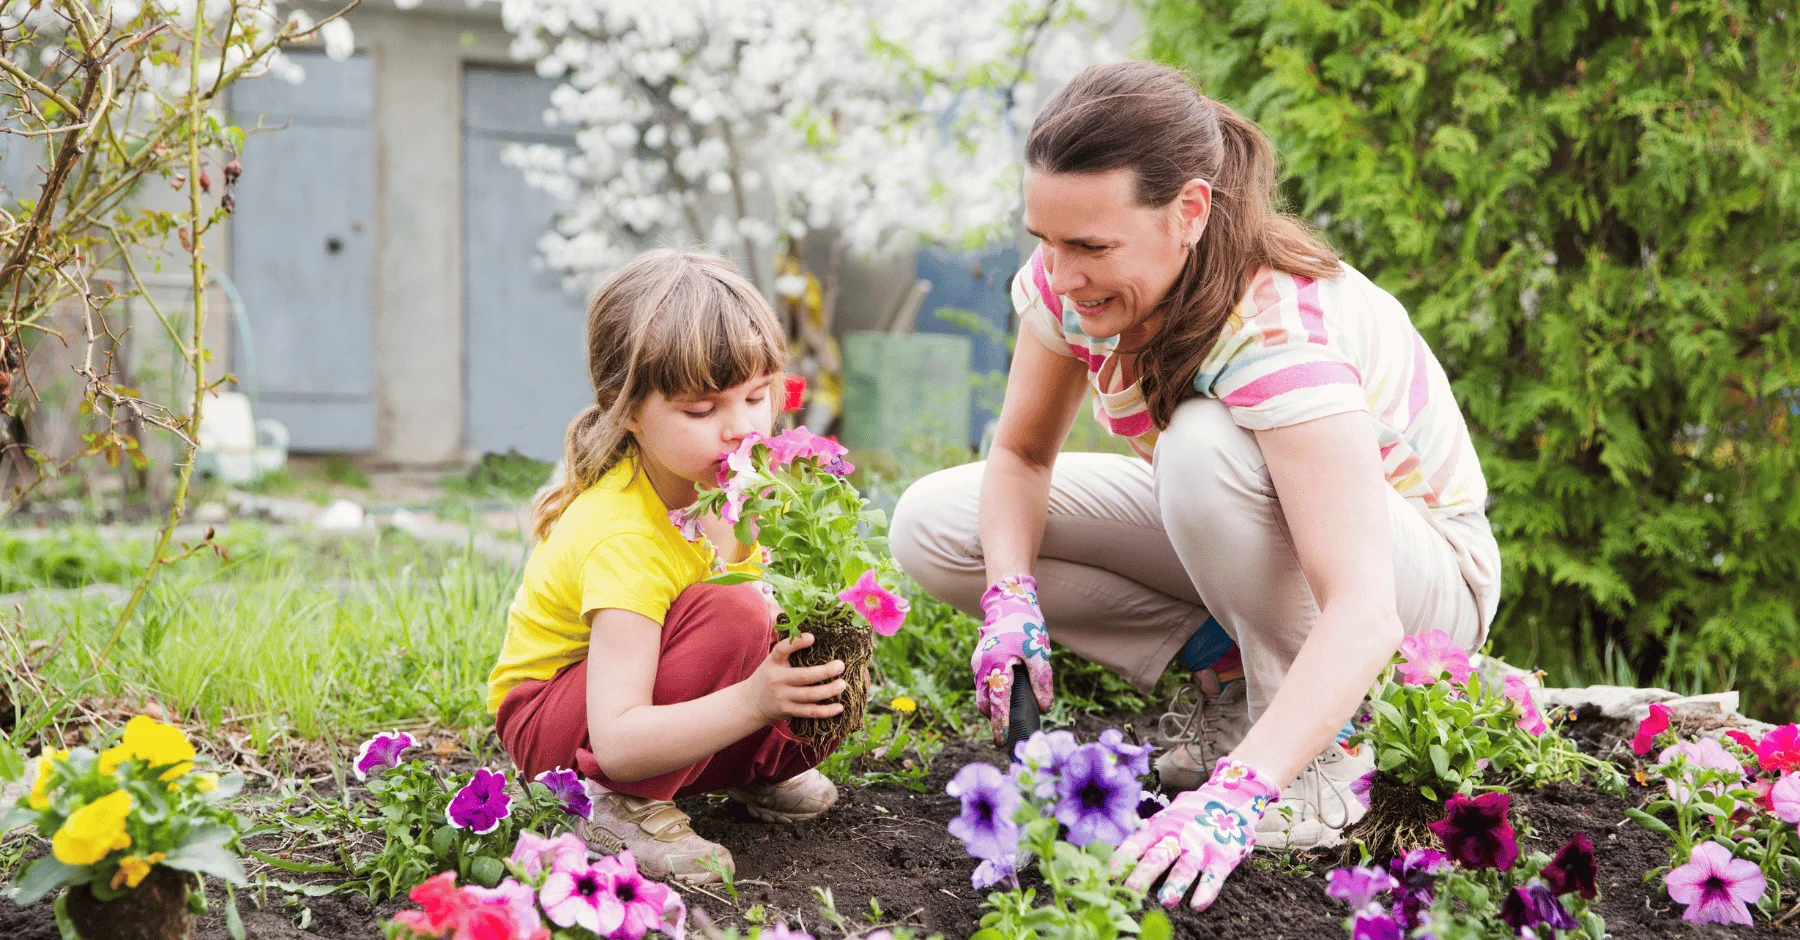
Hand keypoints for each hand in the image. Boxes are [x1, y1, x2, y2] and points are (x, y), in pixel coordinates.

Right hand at [744, 633, 845, 723]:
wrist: (752, 702)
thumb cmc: (769, 675)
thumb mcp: (772, 660)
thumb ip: (788, 650)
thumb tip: (813, 631)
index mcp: (773, 662)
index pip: (782, 649)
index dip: (796, 643)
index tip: (812, 637)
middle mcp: (777, 679)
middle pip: (802, 676)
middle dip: (824, 672)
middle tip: (840, 666)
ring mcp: (782, 697)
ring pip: (809, 695)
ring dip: (828, 691)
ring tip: (843, 684)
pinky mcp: (788, 711)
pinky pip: (809, 711)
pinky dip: (825, 711)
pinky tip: (839, 707)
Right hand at [971, 574, 1053, 743]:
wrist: (1009, 602)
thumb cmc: (1025, 626)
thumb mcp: (1038, 652)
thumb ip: (1041, 680)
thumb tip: (1044, 707)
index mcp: (997, 664)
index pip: (997, 701)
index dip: (999, 723)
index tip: (1001, 741)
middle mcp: (982, 667)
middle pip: (984, 703)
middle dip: (993, 719)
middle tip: (1007, 734)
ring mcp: (978, 664)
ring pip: (982, 693)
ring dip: (993, 706)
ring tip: (1009, 716)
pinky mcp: (979, 661)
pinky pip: (984, 684)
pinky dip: (992, 693)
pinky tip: (1007, 694)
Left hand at [1110, 758, 1279, 909]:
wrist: (1229, 798)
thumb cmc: (1188, 816)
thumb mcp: (1164, 819)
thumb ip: (1144, 834)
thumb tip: (1108, 848)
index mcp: (1159, 828)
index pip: (1136, 843)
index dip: (1121, 858)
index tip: (1106, 874)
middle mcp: (1177, 837)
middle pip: (1158, 856)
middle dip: (1144, 874)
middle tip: (1130, 892)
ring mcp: (1200, 847)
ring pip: (1185, 867)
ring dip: (1175, 884)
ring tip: (1166, 901)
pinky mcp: (1222, 857)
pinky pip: (1214, 876)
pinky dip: (1206, 890)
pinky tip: (1198, 905)